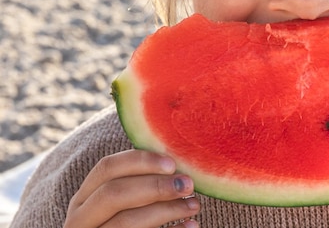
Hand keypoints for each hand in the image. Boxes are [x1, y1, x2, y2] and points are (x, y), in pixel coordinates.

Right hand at [64, 150, 198, 227]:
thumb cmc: (125, 221)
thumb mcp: (120, 203)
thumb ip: (138, 183)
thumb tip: (178, 163)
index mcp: (83, 199)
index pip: (107, 167)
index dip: (140, 161)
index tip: (172, 164)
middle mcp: (80, 220)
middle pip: (113, 194)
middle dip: (154, 186)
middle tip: (187, 185)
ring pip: (127, 221)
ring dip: (167, 210)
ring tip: (194, 205)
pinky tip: (191, 226)